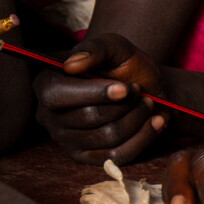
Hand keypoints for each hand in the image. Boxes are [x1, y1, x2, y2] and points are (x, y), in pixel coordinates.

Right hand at [34, 34, 167, 164]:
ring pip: (107, 136)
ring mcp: (66, 140)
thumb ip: (95, 49)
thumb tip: (71, 64)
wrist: (144, 86)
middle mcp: (49, 116)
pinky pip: (118, 155)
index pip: (59, 95)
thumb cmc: (123, 64)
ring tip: (148, 103)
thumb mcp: (114, 47)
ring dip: (137, 118)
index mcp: (47, 86)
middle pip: (89, 117)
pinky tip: (156, 121)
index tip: (126, 88)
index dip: (95, 93)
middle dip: (124, 104)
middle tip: (139, 91)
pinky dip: (144, 137)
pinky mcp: (88, 157)